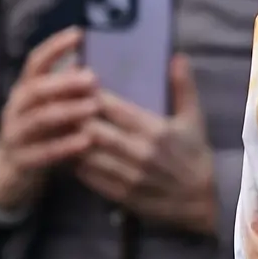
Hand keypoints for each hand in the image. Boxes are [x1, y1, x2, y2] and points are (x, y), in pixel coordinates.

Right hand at [0, 28, 94, 216]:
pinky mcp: (21, 161)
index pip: (35, 62)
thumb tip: (98, 63)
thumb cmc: (43, 133)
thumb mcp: (52, 107)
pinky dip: (64, 145)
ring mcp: (15, 135)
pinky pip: (42, 152)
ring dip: (67, 111)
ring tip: (94, 107)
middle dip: (64, 81)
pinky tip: (86, 140)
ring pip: (38, 119)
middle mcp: (16, 109)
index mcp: (25, 90)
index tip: (79, 34)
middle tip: (93, 78)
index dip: (54, 47)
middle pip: (35, 88)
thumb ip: (68, 89)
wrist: (15, 174)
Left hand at [74, 55, 218, 235]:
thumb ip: (183, 87)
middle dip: (73, 115)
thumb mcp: (195, 119)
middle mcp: (140, 153)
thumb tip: (177, 56)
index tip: (77, 82)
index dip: (92, 94)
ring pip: (86, 155)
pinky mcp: (121, 195)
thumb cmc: (195, 155)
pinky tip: (66, 151)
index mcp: (156, 131)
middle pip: (94, 130)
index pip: (115, 108)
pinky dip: (74, 163)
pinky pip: (89, 177)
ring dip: (69, 139)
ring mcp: (128, 177)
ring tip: (55, 125)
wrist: (202, 202)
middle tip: (56, 102)